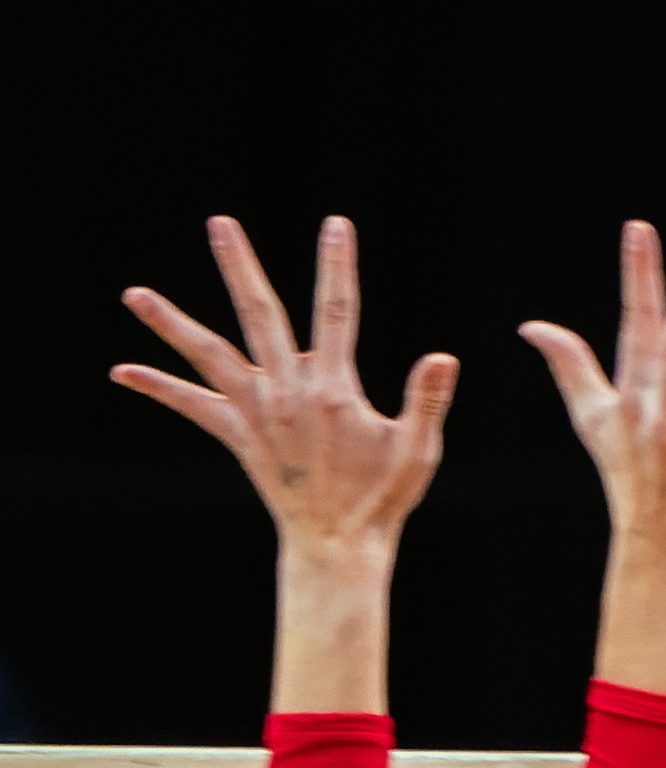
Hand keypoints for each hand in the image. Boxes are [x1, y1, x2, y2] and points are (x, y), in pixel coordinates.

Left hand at [113, 215, 457, 560]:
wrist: (336, 544)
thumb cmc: (384, 496)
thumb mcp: (418, 448)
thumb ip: (426, 399)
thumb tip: (441, 356)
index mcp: (332, 390)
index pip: (337, 312)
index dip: (337, 266)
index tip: (336, 225)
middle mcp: (286, 394)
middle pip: (259, 316)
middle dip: (240, 268)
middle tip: (219, 223)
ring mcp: (256, 414)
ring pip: (209, 357)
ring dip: (170, 324)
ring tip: (133, 293)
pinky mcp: (238, 437)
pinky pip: (193, 407)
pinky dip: (158, 387)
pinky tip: (122, 369)